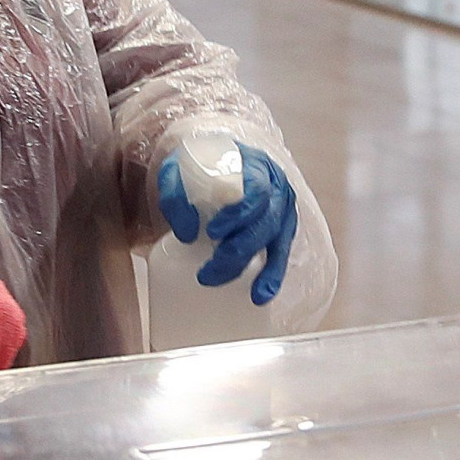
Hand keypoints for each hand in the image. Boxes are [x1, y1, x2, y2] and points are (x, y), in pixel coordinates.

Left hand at [155, 139, 299, 305]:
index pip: (256, 191)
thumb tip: (187, 234)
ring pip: (275, 241)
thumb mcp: (178, 172)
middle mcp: (276, 188)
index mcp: (256, 167)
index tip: (212, 232)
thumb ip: (176, 196)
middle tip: (207, 272)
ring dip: (257, 268)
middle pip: (265, 222)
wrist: (216, 164)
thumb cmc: (199, 168)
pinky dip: (272, 275)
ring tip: (237, 289)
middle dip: (238, 251)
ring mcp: (283, 210)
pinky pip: (281, 254)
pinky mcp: (282, 230)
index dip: (238, 213)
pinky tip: (261, 294)